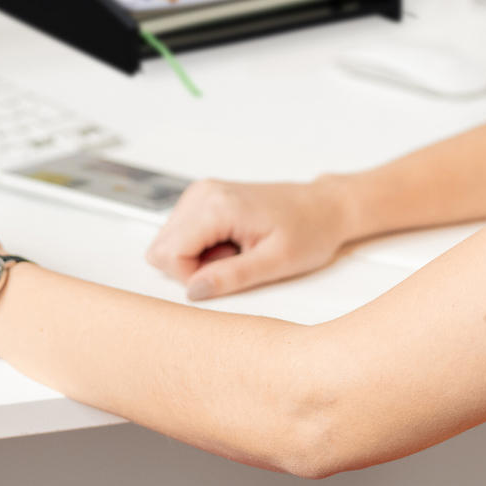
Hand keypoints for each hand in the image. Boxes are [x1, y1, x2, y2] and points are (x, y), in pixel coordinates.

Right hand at [145, 177, 350, 300]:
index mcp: (217, 205)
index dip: (192, 277)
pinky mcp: (206, 199)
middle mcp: (203, 193)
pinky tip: (234, 244)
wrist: (325, 207)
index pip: (168, 254)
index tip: (227, 274)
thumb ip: (231, 277)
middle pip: (161, 248)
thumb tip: (193, 291)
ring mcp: (203, 193)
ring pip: (168, 242)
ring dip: (198, 258)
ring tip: (237, 251)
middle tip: (234, 261)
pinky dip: (203, 247)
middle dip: (192, 267)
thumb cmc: (310, 230)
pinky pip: (182, 234)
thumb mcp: (275, 262)